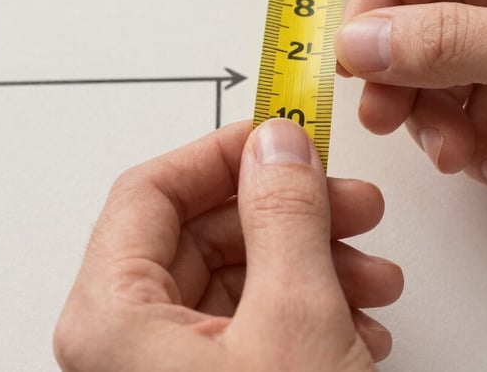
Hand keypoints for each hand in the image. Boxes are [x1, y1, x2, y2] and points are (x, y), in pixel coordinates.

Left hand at [53, 119, 402, 370]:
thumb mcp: (295, 320)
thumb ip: (285, 217)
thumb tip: (278, 146)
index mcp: (113, 318)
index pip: (151, 192)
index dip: (219, 153)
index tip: (277, 137)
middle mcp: (130, 342)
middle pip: (205, 232)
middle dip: (287, 212)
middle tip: (347, 200)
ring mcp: (172, 370)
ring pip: (241, 275)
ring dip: (313, 260)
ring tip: (372, 275)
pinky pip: (258, 321)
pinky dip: (312, 307)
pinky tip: (359, 321)